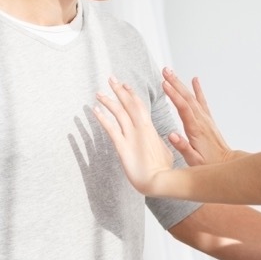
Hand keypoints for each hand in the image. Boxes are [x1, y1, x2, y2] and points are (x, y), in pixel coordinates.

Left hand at [94, 76, 177, 194]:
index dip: (132, 94)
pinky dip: (102, 118)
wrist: (160, 181)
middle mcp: (141, 128)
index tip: (126, 85)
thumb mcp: (165, 151)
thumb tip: (160, 141)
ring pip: (118, 113)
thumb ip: (159, 143)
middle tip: (111, 79)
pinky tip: (95, 110)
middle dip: (119, 90)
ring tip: (99, 92)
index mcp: (151, 128)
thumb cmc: (164, 170)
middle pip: (129, 104)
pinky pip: (110, 128)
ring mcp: (131, 136)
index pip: (140, 106)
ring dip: (108, 101)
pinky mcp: (122, 147)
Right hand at [161, 68, 237, 166]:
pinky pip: (202, 101)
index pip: (183, 108)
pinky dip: (198, 90)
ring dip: (181, 84)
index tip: (164, 84)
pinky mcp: (208, 120)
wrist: (226, 163)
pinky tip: (195, 80)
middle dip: (175, 83)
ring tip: (171, 72)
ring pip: (192, 97)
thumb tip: (171, 135)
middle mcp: (201, 121)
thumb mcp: (193, 160)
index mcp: (195, 130)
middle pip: (187, 98)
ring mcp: (205, 119)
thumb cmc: (208, 164)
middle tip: (164, 71)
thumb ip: (182, 147)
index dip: (173, 95)